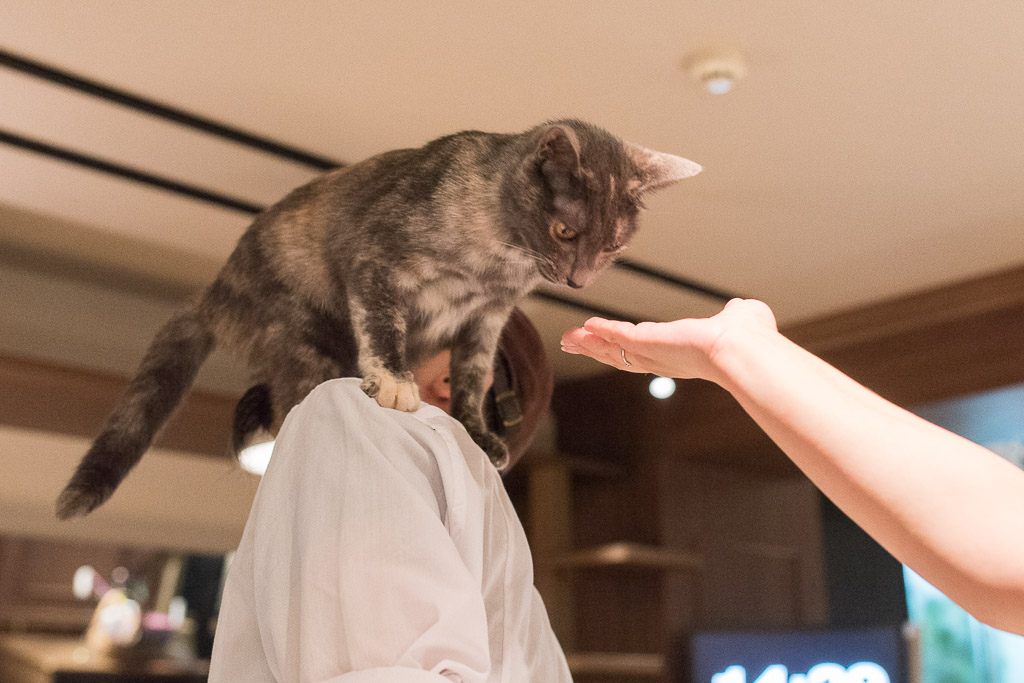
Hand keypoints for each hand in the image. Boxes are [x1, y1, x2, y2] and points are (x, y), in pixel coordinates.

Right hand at [560, 298, 776, 381]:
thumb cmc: (753, 340)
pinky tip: (585, 326)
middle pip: (622, 356)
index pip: (647, 352)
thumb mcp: (738, 318)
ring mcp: (656, 354)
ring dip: (591, 343)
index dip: (625, 348)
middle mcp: (666, 359)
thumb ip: (733, 315)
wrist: (746, 350)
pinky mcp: (649, 343)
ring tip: (568, 337)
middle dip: (597, 349)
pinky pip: (620, 337)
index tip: (609, 343)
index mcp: (684, 355)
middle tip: (574, 343)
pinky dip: (603, 330)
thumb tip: (738, 309)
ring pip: (615, 350)